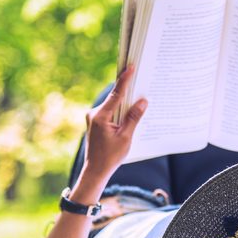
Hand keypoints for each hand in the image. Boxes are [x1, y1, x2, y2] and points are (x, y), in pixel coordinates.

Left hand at [82, 66, 147, 181]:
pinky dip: (120, 111)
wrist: (95, 170)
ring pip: (113, 105)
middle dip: (128, 91)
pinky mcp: (96, 122)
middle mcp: (94, 114)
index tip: (130, 67)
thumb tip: (143, 101)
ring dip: (125, 103)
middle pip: (115, 98)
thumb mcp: (125, 137)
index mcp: (100, 116)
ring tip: (139, 96)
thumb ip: (134, 118)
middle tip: (140, 78)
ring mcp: (94, 118)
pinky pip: (110, 112)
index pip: (116, 94)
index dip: (124, 80)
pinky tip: (131, 112)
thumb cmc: (110, 156)